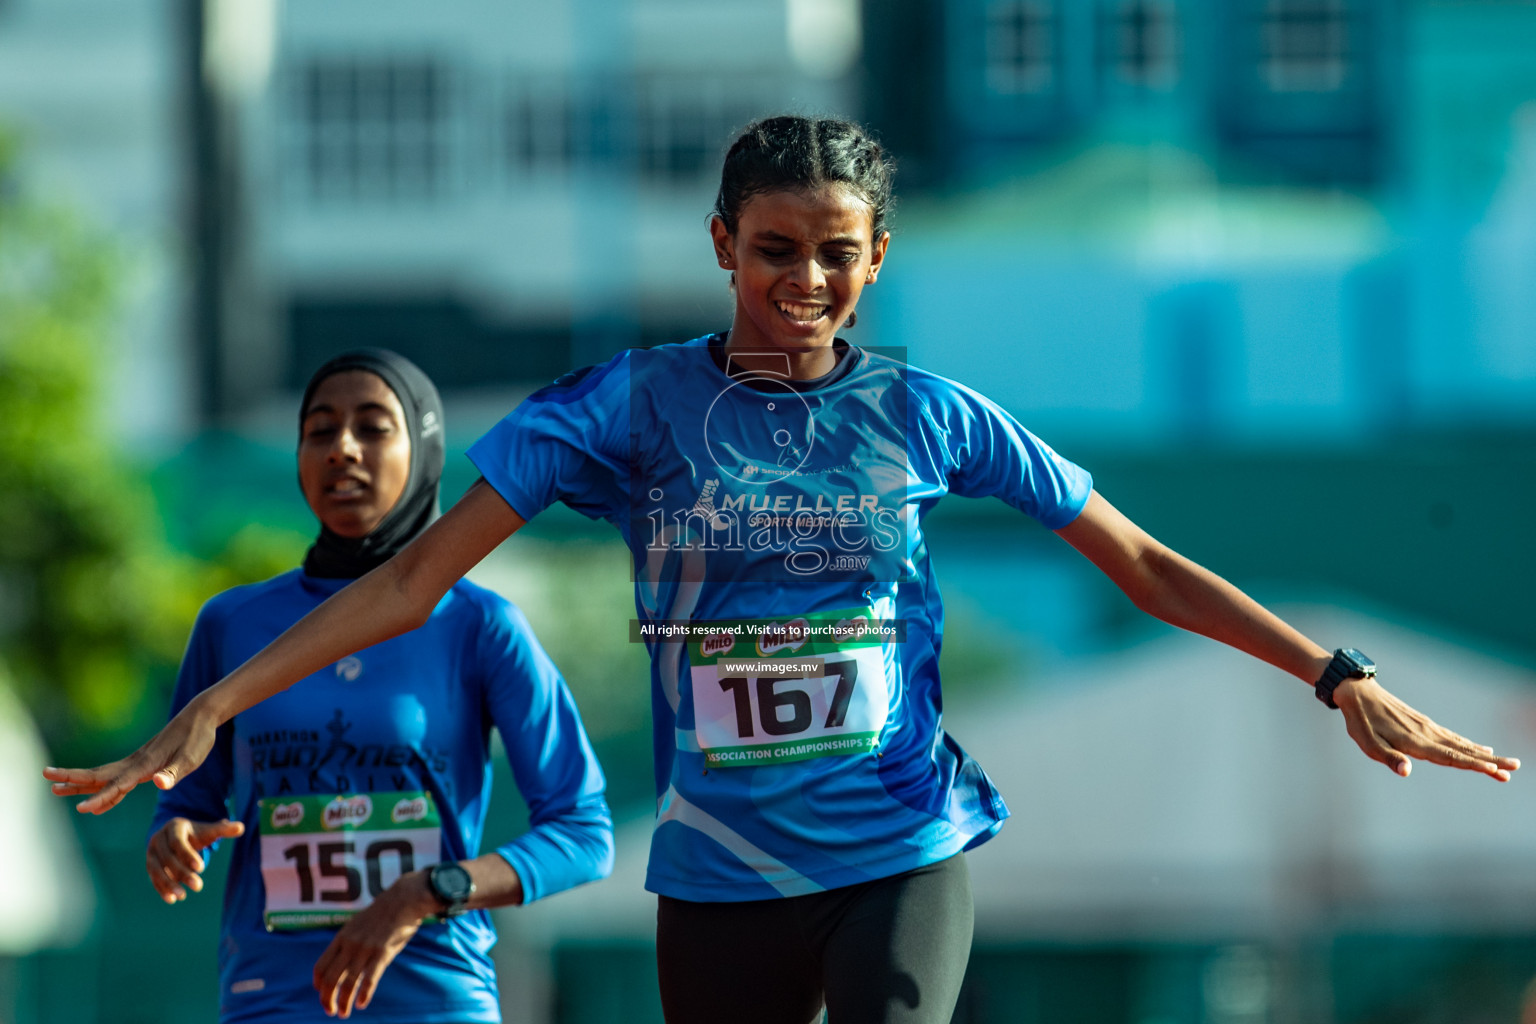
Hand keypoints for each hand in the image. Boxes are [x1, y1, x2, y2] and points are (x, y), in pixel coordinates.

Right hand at [43, 697, 219, 813]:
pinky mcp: (144, 762)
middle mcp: (137, 762)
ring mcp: (138, 761)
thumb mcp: (191, 758)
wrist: (200, 716)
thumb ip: (173, 772)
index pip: (119, 784)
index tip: (82, 809)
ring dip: (81, 783)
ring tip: (55, 789)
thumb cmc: (198, 738)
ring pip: (104, 775)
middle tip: (47, 782)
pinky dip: (106, 790)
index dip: (101, 797)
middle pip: (99, 775)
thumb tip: (158, 783)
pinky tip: (100, 802)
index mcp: (146, 764)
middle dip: (73, 780)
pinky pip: (119, 778)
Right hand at [145, 817, 244, 903]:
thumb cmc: (196, 833)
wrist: (174, 834)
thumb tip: (241, 827)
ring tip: (183, 896)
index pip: (178, 843)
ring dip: (168, 884)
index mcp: (173, 827)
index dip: (188, 855)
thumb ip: (223, 829)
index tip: (202, 868)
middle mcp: (158, 839)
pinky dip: (161, 889)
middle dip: (182, 873)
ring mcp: (151, 852)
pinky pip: (153, 878)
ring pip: (156, 869)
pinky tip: (172, 900)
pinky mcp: (149, 864)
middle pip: (168, 858)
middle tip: (198, 886)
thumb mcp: (208, 830)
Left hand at [313, 870, 435, 1017]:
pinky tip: (362, 1004)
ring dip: (344, 1002)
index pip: (320, 966)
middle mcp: (350, 945)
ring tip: (344, 1013)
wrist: (403, 899)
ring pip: (348, 983)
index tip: (322, 994)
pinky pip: (369, 980)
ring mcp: (365, 949)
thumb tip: (342, 961)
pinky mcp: (383, 953)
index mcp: (341, 937)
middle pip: (330, 979)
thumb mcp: (358, 925)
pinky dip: (364, 995)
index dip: (318, 984)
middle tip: (330, 1011)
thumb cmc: (383, 913)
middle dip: (327, 999)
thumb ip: (348, 942)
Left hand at [1335, 675, 1520, 780]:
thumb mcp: (1367, 743)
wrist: (1358, 692)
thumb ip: (1388, 758)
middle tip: (1514, 768)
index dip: (1472, 764)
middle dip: (1489, 761)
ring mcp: (1427, 727)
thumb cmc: (1361, 721)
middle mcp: (1426, 734)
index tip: (1495, 770)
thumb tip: (1407, 772)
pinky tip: (1481, 749)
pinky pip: (1452, 737)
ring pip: (1461, 744)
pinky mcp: (1424, 724)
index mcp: (1414, 742)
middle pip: (1462, 751)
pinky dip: (1469, 744)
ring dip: (1484, 754)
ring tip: (1506, 763)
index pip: (1448, 757)